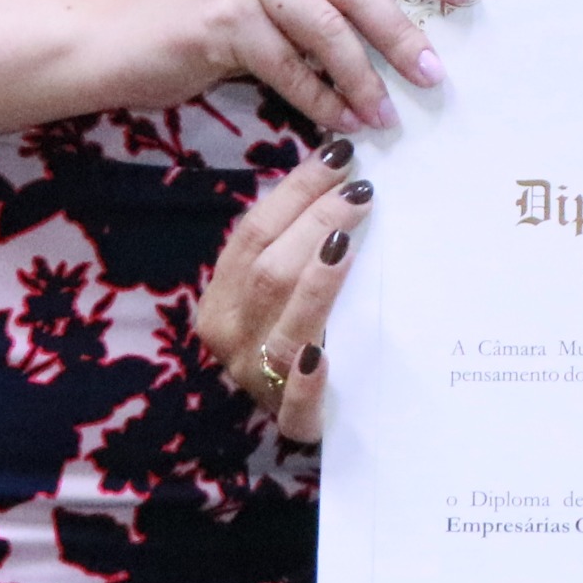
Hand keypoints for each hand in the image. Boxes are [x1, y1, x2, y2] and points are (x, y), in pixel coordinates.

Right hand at [89, 0, 468, 134]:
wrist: (105, 39)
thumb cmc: (190, 20)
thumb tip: (393, 25)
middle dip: (401, 32)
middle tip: (433, 73)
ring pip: (327, 27)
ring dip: (364, 77)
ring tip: (387, 114)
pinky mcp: (220, 19)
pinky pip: (289, 66)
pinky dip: (321, 99)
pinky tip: (341, 122)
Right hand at [196, 138, 378, 439]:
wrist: (302, 419)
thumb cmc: (295, 334)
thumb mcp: (279, 290)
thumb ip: (293, 246)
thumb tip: (338, 175)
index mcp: (222, 299)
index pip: (253, 233)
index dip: (295, 192)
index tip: (339, 157)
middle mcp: (231, 338)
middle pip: (269, 273)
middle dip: (314, 226)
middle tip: (360, 192)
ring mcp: (259, 383)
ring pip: (284, 329)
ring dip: (315, 286)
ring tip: (345, 246)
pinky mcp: (293, 425)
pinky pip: (296, 407)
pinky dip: (308, 382)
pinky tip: (322, 357)